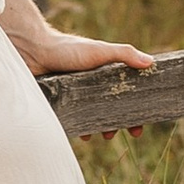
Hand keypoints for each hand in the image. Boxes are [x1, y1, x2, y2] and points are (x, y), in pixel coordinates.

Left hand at [0, 0, 153, 136]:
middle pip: (113, 109)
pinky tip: (84, 135)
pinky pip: (75, 121)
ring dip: (102, 128)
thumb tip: (150, 63)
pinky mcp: (62, 104)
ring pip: (95, 117)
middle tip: (126, 133)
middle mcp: (92, 86)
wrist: (33, 52)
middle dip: (121, 123)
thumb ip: (124, 54)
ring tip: (105, 134)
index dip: (135, 110)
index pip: (126, 94)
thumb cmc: (68, 48)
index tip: (140, 125)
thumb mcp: (100, 50)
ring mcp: (77, 96)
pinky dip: (81, 129)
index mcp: (106, 74)